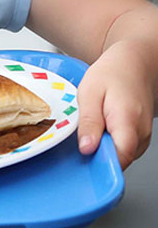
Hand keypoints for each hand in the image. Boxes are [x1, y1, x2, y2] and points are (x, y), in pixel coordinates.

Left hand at [77, 40, 154, 168]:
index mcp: (127, 120)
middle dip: (97, 156)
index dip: (102, 163)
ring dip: (103, 150)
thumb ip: (89, 122)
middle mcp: (141, 131)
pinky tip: (101, 130)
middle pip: (119, 159)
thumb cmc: (112, 74)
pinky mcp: (141, 136)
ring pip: (121, 156)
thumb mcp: (90, 93)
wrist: (134, 63)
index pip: (121, 155)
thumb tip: (87, 149)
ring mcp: (144, 135)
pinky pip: (123, 149)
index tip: (84, 159)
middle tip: (83, 138)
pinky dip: (110, 145)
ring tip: (94, 129)